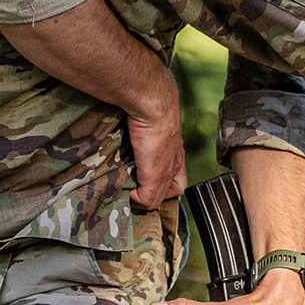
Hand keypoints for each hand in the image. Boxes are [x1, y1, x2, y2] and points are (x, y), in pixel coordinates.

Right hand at [124, 74, 187, 210]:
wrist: (153, 103)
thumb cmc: (148, 102)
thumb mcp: (149, 116)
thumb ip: (142, 125)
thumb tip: (128, 123)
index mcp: (175, 148)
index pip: (176, 174)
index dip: (162, 180)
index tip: (142, 175)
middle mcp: (174, 162)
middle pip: (171, 189)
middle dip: (152, 191)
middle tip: (135, 186)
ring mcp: (166, 171)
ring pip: (158, 198)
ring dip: (142, 198)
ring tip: (128, 190)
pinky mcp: (156, 177)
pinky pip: (148, 201)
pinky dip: (136, 200)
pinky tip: (127, 191)